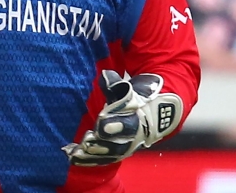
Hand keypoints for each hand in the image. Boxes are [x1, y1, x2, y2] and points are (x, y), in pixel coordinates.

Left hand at [63, 71, 182, 165]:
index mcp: (142, 117)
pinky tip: (74, 157)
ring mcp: (128, 145)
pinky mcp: (119, 152)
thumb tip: (105, 76)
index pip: (130, 123)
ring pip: (111, 154)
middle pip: (120, 143)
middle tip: (87, 139)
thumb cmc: (144, 96)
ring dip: (94, 153)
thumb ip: (117, 84)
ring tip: (76, 151)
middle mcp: (136, 136)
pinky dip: (90, 159)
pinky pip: (105, 158)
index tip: (101, 120)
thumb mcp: (134, 87)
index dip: (116, 123)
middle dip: (103, 143)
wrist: (161, 113)